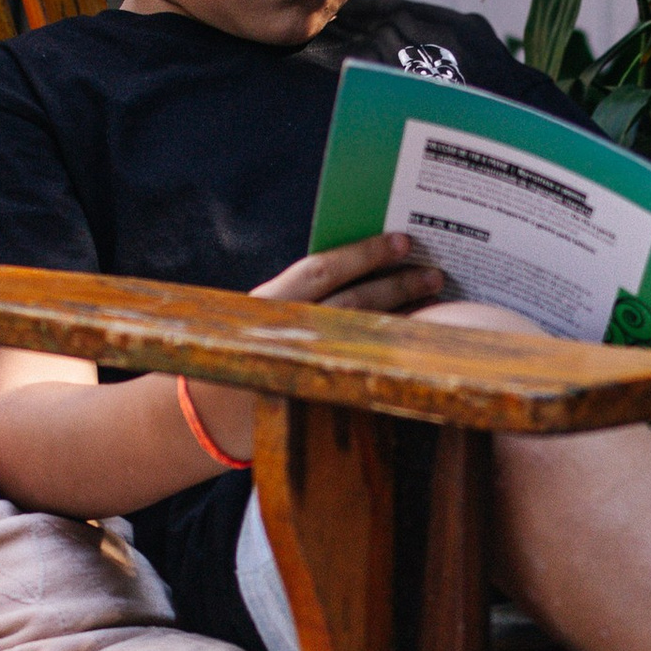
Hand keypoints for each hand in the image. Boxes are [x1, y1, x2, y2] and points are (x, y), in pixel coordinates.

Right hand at [189, 233, 449, 459]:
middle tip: (434, 271)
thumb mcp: (269, 312)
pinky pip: (367, 362)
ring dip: (404, 313)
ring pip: (366, 333)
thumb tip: (366, 261)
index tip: (402, 240)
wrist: (215, 410)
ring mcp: (306, 363)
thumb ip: (308, 290)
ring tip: (434, 298)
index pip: (322, 270)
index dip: (364, 253)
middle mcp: (289, 332)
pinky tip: (418, 334)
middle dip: (397, 285)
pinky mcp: (321, 390)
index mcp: (270, 303)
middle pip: (355, 302)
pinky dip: (394, 344)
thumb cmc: (250, 344)